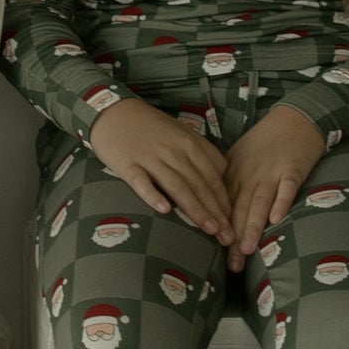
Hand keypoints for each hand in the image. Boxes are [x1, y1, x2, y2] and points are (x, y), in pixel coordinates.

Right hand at [88, 96, 233, 241]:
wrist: (115, 113)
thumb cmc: (151, 127)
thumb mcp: (182, 133)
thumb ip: (202, 152)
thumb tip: (223, 174)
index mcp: (189, 144)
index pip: (212, 177)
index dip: (224, 201)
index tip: (233, 223)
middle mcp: (174, 151)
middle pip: (199, 185)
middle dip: (216, 212)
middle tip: (228, 236)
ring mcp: (150, 157)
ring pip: (177, 186)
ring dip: (195, 209)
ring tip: (209, 230)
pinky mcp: (128, 164)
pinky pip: (142, 182)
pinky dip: (153, 196)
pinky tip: (164, 210)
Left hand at [220, 105, 325, 266]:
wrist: (295, 117)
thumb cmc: (266, 141)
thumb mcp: (238, 158)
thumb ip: (227, 182)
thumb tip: (212, 208)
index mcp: (234, 174)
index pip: (223, 206)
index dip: (218, 229)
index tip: (212, 253)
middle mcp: (249, 175)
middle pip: (239, 210)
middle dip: (233, 238)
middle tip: (230, 264)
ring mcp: (271, 172)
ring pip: (259, 202)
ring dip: (252, 226)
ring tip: (246, 249)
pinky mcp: (293, 168)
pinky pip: (287, 187)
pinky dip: (282, 202)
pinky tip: (276, 218)